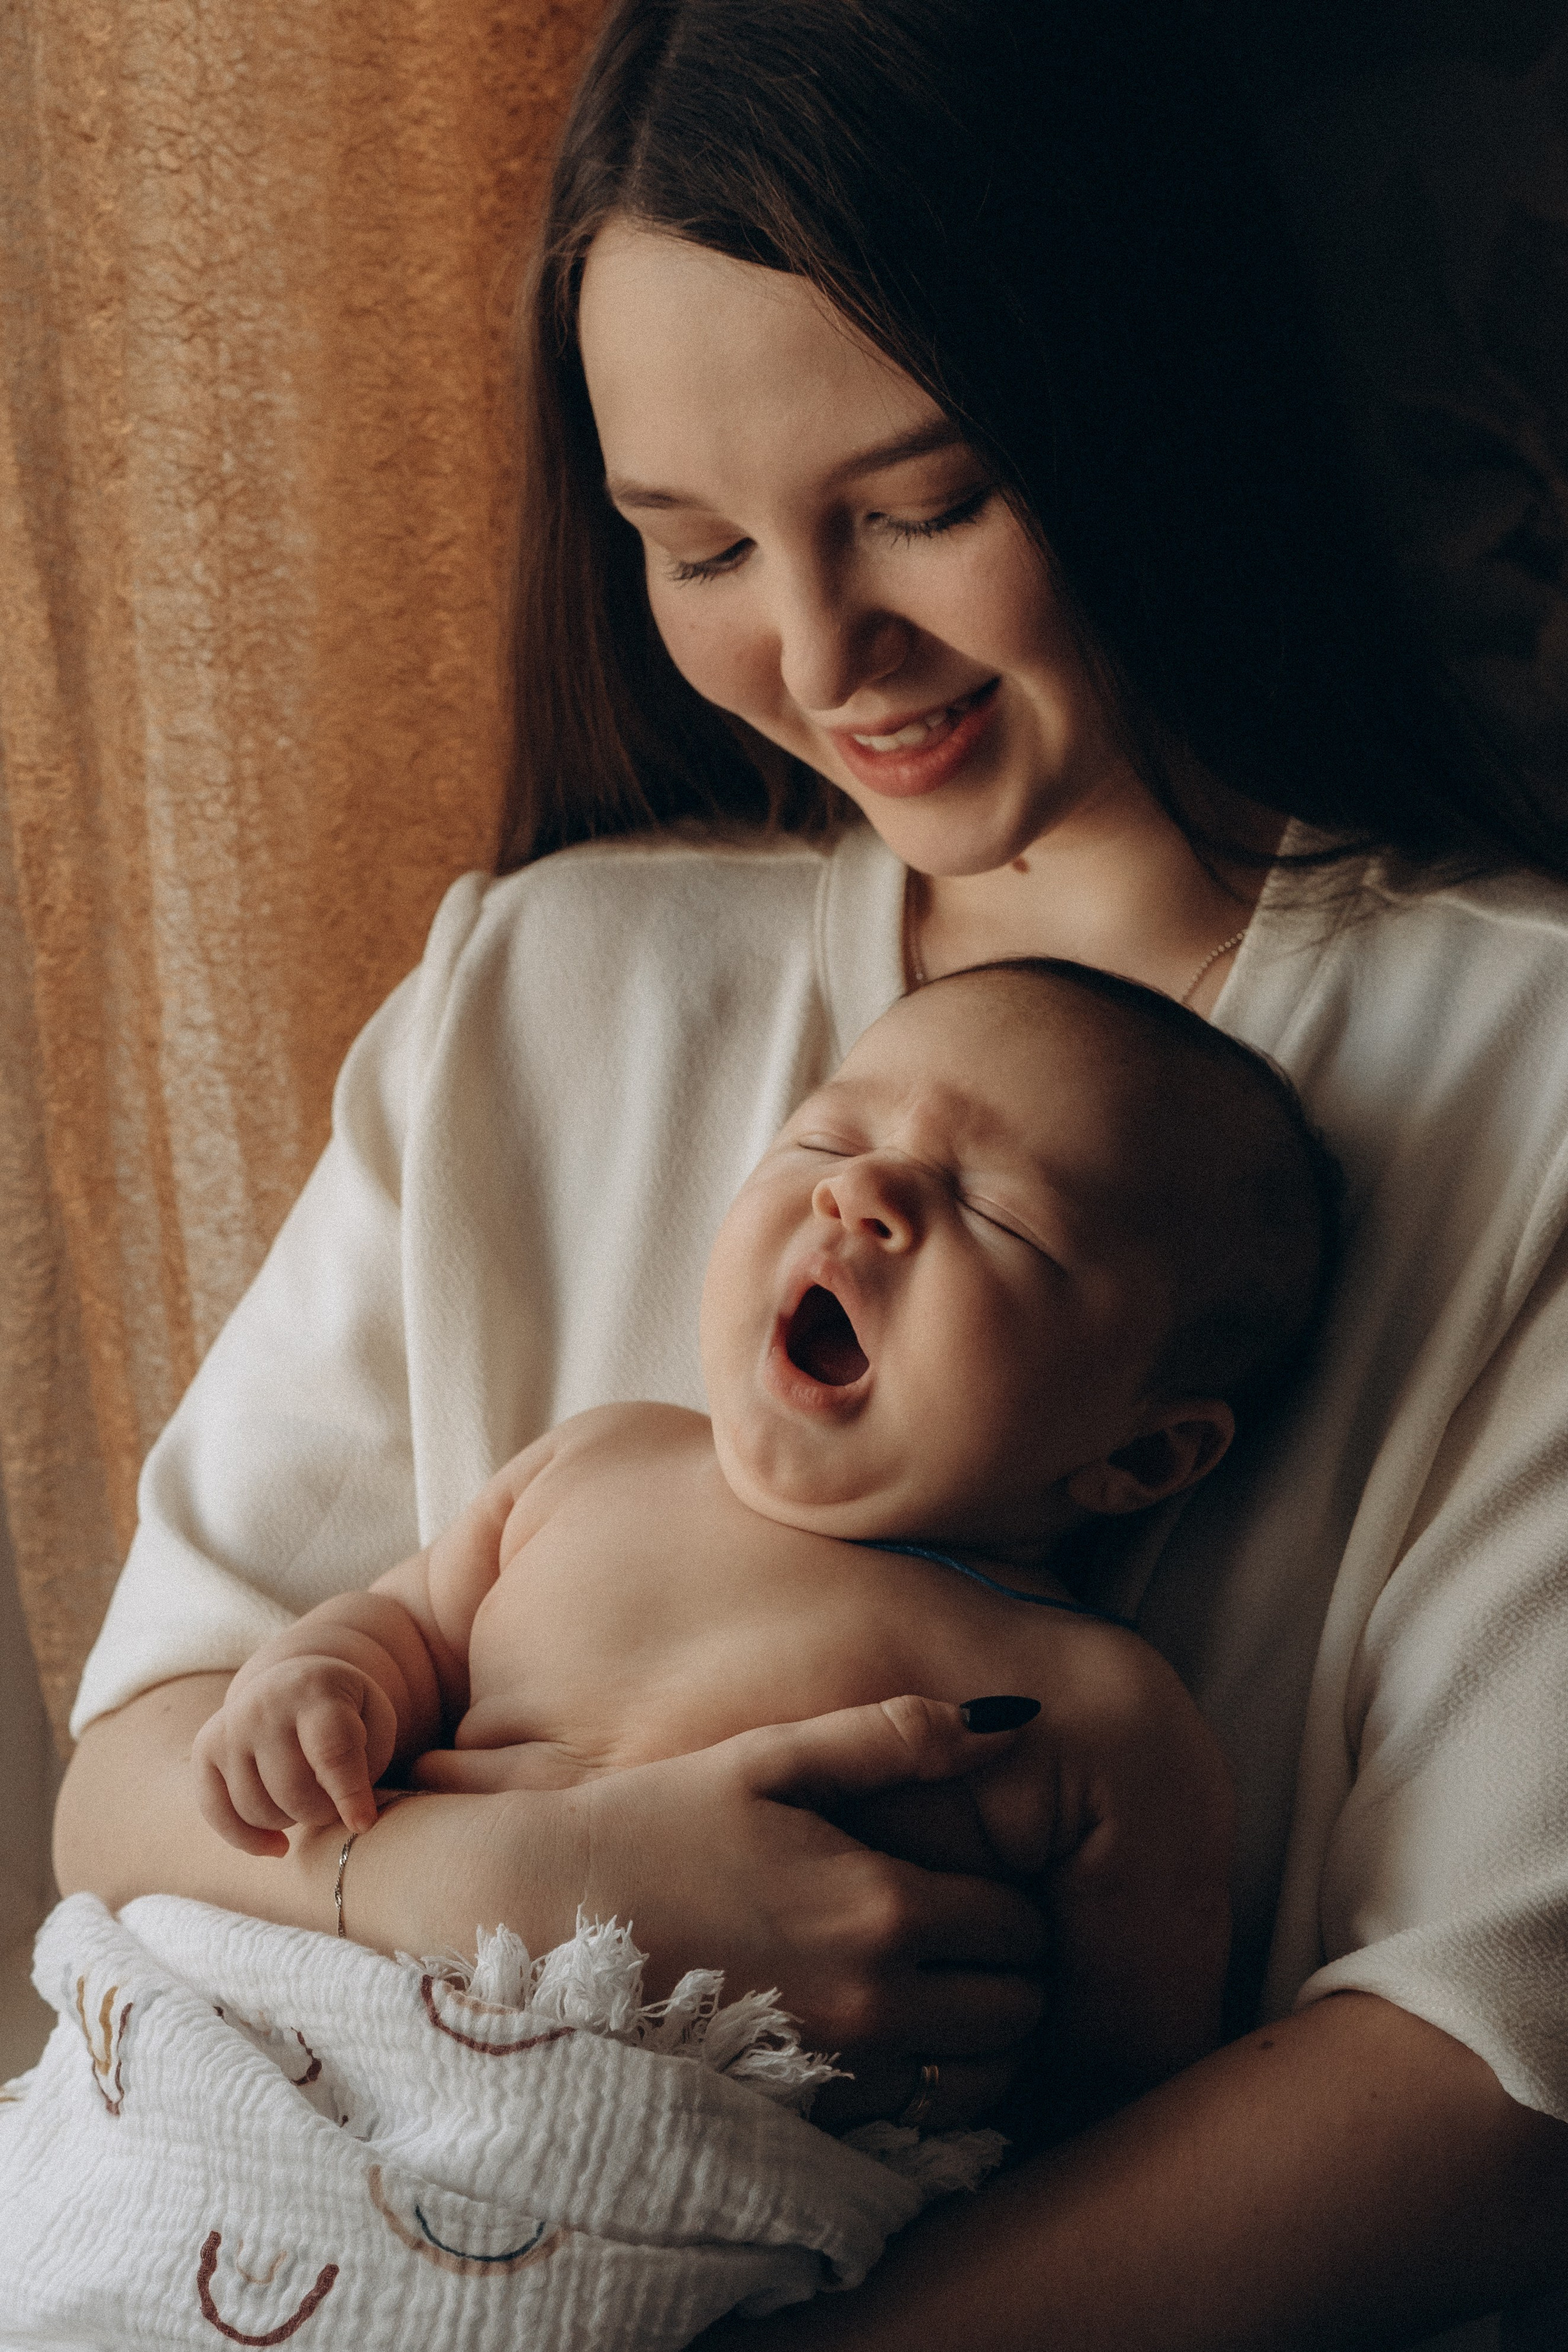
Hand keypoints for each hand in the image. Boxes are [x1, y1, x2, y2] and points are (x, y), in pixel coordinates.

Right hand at [192, 1658, 399, 1856]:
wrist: (294, 1683)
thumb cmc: (346, 1712)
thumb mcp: (375, 1721)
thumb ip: (367, 1764)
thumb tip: (352, 1823)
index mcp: (316, 1690)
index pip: (331, 1751)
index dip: (349, 1794)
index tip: (362, 1825)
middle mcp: (265, 1704)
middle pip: (292, 1789)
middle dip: (321, 1812)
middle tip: (335, 1804)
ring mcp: (230, 1726)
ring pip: (256, 1809)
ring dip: (289, 1821)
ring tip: (307, 1800)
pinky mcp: (205, 1749)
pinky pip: (217, 1813)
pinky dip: (248, 1840)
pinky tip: (277, 1845)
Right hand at [418, 1695, 1047, 2127]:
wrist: (542, 1917)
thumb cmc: (656, 1822)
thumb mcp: (770, 1758)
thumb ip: (892, 1737)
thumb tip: (1007, 1716)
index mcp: (884, 1904)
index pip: (1022, 1925)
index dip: (1009, 1903)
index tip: (969, 1888)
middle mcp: (877, 1999)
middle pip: (1020, 2011)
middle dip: (1007, 1974)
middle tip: (956, 1943)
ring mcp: (840, 2071)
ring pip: (980, 2082)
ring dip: (974, 2043)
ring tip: (925, 1997)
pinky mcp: (802, 2117)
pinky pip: (914, 2127)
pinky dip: (921, 2094)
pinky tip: (876, 2045)